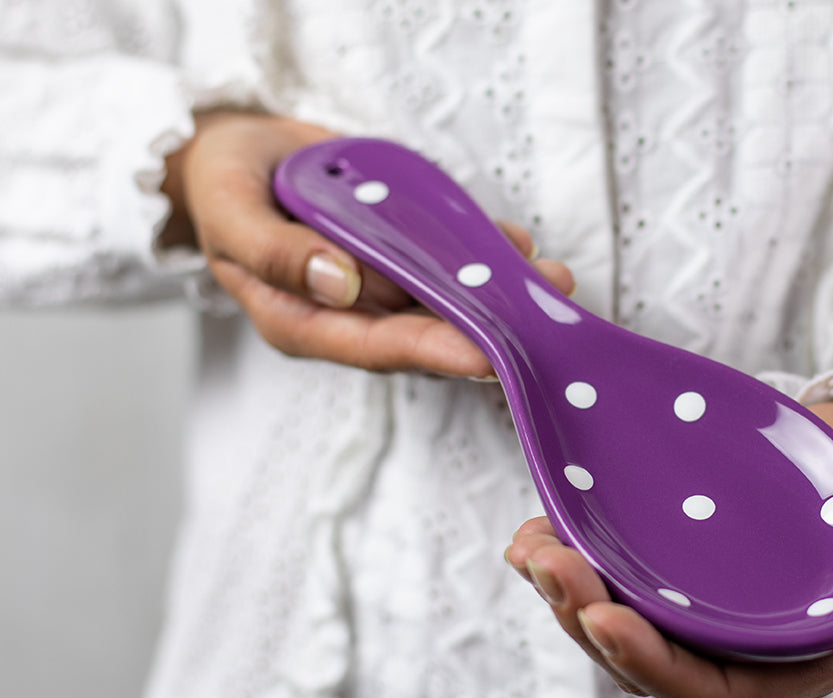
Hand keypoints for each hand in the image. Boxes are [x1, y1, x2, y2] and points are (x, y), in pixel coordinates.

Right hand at [161, 111, 574, 374]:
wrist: (238, 152)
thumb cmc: (226, 186)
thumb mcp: (232, 212)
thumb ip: (275, 253)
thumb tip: (339, 284)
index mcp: (303, 321)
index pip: (376, 346)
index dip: (433, 351)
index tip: (487, 354)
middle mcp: (350, 314)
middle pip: (425, 332)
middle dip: (487, 327)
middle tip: (544, 317)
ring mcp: (378, 286)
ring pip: (445, 300)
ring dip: (500, 292)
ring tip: (551, 281)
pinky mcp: (399, 254)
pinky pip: (447, 261)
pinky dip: (484, 253)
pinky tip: (520, 247)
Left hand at [505, 382, 832, 697]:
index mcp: (792, 652)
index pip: (707, 687)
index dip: (650, 665)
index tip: (604, 618)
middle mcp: (738, 630)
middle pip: (643, 654)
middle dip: (585, 619)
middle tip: (547, 565)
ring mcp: (705, 585)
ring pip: (618, 609)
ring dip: (564, 588)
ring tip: (529, 546)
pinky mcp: (683, 539)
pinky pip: (619, 557)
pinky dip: (575, 544)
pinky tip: (542, 519)